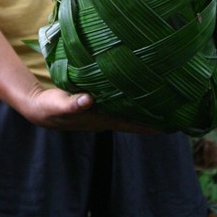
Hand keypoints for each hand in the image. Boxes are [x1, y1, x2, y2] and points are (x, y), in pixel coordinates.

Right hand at [23, 85, 157, 132]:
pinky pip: (119, 101)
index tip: (170, 124)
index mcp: (101, 119)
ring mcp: (102, 112)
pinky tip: (139, 91)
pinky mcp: (98, 104)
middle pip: (135, 119)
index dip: (148, 125)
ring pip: (129, 110)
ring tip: (165, 101)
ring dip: (144, 108)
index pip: (130, 123)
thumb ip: (73, 103)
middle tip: (177, 111)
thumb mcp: (59, 104)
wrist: (39, 108)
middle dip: (153, 116)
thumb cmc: (51, 107)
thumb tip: (87, 100)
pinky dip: (131, 98)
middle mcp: (106, 118)